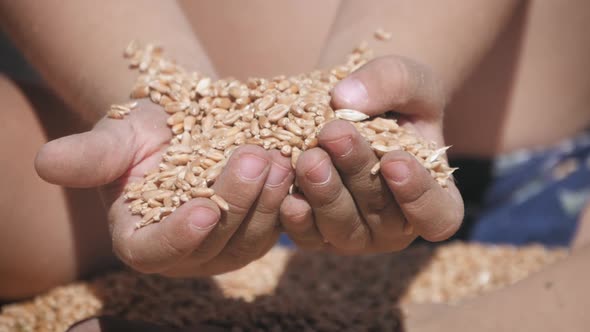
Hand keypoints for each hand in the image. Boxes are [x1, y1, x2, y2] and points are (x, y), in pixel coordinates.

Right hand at [35, 100, 292, 275]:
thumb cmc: (141, 135)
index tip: (203, 208)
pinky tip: (299, 166)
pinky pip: (278, 222)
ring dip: (270, 199)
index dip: (180, 235)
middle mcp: (186, 253)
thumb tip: (44, 163)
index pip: (157, 252)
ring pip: (253, 235)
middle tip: (256, 157)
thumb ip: (89, 157)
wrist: (182, 128)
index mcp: (142, 241)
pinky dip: (289, 198)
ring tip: (282, 157)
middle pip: (215, 241)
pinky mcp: (257, 231)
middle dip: (237, 200)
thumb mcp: (116, 139)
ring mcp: (226, 246)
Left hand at [280, 56, 463, 252]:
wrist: (346, 106)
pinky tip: (285, 192)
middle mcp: (395, 226)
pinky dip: (294, 216)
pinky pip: (306, 235)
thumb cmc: (391, 96)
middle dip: (357, 174)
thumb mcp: (406, 77)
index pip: (438, 216)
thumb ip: (392, 82)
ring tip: (308, 158)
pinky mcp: (316, 233)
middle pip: (382, 218)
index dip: (419, 196)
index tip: (394, 160)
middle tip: (334, 135)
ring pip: (342, 230)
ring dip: (324, 195)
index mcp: (433, 198)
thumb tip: (346, 98)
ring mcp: (354, 234)